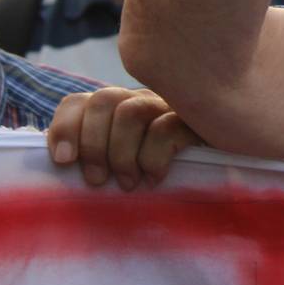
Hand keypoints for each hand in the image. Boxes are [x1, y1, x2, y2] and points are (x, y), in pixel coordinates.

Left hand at [48, 87, 201, 190]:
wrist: (219, 166)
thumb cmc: (161, 176)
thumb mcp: (122, 169)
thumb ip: (96, 162)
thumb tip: (64, 167)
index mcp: (117, 111)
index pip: (79, 102)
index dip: (65, 128)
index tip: (64, 162)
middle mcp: (141, 100)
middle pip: (103, 100)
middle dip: (92, 145)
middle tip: (98, 182)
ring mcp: (169, 106)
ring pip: (130, 112)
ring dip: (121, 155)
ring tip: (128, 184)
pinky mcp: (195, 120)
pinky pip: (163, 130)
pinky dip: (152, 159)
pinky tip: (156, 178)